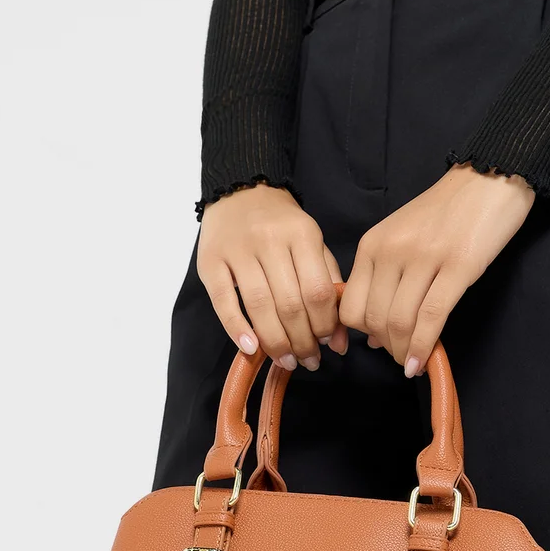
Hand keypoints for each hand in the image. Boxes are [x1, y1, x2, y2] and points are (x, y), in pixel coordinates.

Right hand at [197, 182, 347, 369]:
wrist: (241, 189)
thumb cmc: (282, 226)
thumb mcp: (313, 245)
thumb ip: (329, 288)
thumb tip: (339, 341)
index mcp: (302, 234)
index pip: (317, 291)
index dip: (325, 325)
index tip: (327, 344)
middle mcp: (269, 240)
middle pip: (289, 304)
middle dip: (302, 341)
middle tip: (308, 360)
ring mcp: (237, 250)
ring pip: (259, 306)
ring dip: (275, 342)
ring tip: (286, 361)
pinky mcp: (210, 262)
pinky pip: (223, 301)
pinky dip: (237, 328)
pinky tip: (251, 348)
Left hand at [339, 165, 534, 375]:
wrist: (489, 176)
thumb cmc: (445, 212)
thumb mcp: (400, 238)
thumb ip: (382, 280)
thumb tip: (372, 335)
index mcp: (372, 244)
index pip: (351, 306)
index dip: (361, 336)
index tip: (377, 345)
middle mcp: (392, 251)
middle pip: (374, 319)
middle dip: (386, 347)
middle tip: (400, 357)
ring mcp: (424, 259)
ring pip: (401, 322)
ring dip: (404, 351)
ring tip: (412, 362)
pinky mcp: (458, 267)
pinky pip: (432, 317)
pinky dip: (424, 347)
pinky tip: (422, 362)